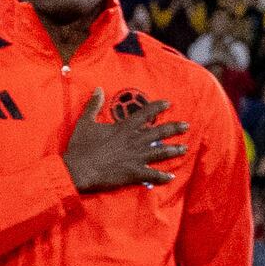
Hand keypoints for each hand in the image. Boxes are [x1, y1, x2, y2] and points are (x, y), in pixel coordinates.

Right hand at [64, 88, 188, 193]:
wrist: (77, 170)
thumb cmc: (80, 146)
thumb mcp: (85, 122)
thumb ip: (93, 105)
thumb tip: (98, 88)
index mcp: (123, 128)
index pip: (145, 114)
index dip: (158, 107)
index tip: (169, 103)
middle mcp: (133, 141)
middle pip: (159, 132)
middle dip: (174, 128)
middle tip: (187, 126)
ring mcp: (135, 158)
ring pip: (160, 152)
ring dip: (173, 150)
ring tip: (184, 148)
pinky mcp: (133, 173)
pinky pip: (152, 175)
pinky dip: (162, 177)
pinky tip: (171, 177)